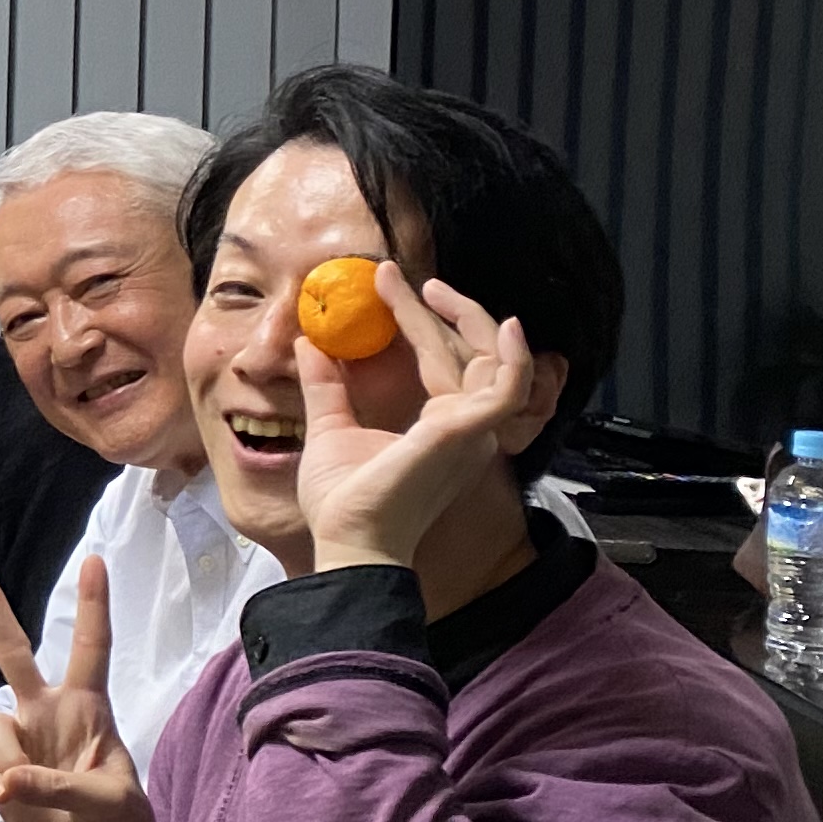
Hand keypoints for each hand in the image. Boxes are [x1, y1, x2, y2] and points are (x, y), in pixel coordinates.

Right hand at [0, 557, 157, 821]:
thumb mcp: (112, 806)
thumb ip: (61, 786)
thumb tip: (8, 781)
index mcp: (90, 710)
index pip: (92, 648)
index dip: (92, 605)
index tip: (94, 560)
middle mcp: (49, 713)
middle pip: (14, 652)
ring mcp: (21, 741)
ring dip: (7, 759)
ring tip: (29, 793)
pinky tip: (18, 803)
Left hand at [295, 265, 557, 577]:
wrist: (348, 543)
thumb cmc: (347, 503)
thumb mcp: (332, 429)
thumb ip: (328, 387)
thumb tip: (310, 344)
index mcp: (442, 429)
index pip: (443, 362)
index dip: (422, 322)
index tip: (390, 285)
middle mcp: (466, 429)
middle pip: (470, 355)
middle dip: (443, 311)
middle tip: (403, 278)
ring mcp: (470, 430)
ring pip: (483, 360)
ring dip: (462, 318)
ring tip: (425, 288)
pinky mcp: (465, 432)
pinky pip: (507, 388)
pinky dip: (513, 358)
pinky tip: (504, 327)